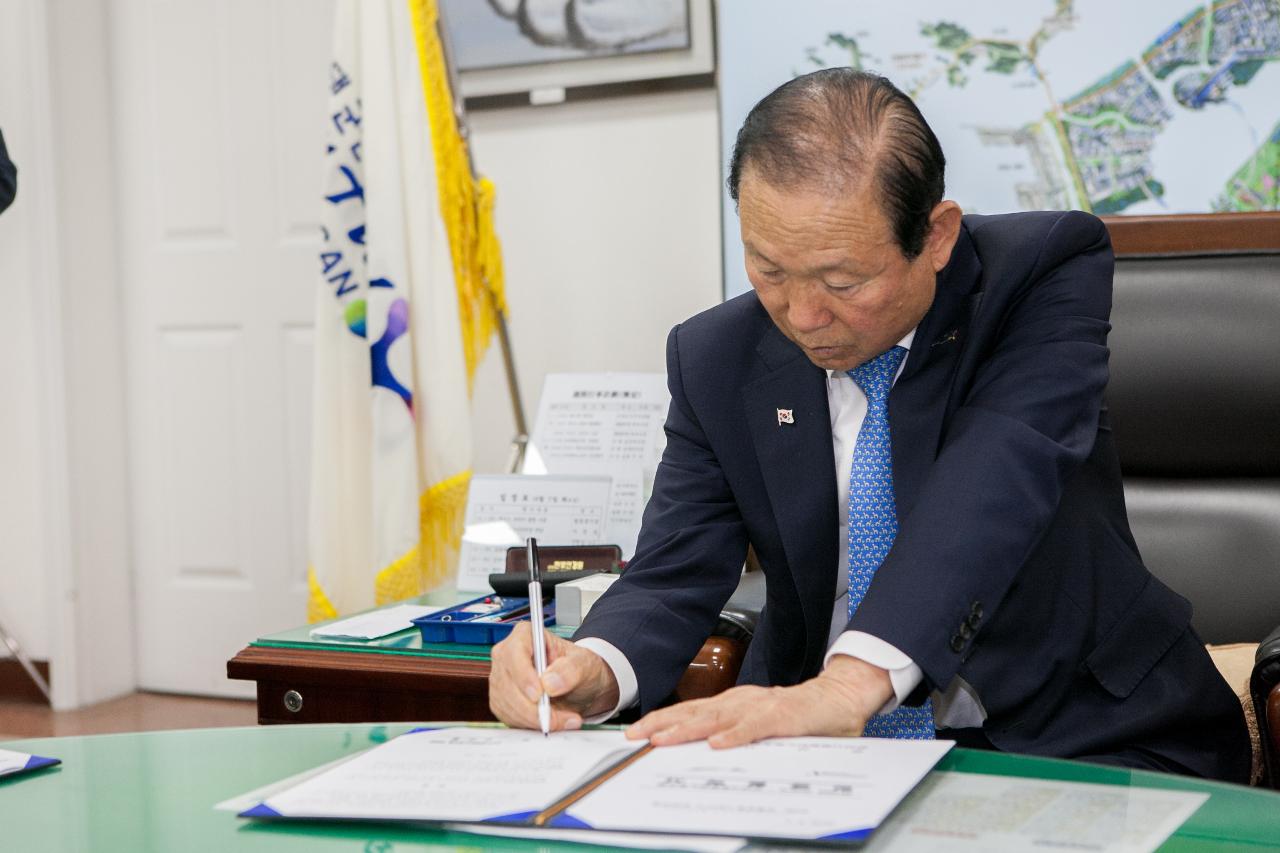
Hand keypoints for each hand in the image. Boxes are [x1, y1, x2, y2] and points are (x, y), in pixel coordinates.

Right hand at [489, 622, 620, 730]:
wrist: (580, 686)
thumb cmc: (580, 668)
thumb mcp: (585, 664)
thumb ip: (571, 669)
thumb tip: (550, 682)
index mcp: (525, 635)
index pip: (514, 652)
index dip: (523, 675)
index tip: (538, 694)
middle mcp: (507, 655)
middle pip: (507, 682)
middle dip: (531, 707)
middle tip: (556, 719)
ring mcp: (502, 678)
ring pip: (506, 703)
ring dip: (533, 719)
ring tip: (561, 721)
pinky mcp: (502, 700)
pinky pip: (507, 716)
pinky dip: (528, 724)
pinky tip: (548, 722)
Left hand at [625, 655, 893, 747]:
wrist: (841, 698)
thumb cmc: (802, 718)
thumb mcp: (760, 729)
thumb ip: (736, 737)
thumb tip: (702, 755)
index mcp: (735, 705)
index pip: (691, 713)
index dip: (663, 722)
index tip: (636, 734)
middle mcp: (742, 701)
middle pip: (695, 712)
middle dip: (662, 725)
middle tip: (635, 737)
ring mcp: (761, 707)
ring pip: (718, 717)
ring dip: (688, 729)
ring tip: (663, 740)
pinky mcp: (784, 716)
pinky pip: (756, 726)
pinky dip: (736, 734)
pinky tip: (719, 743)